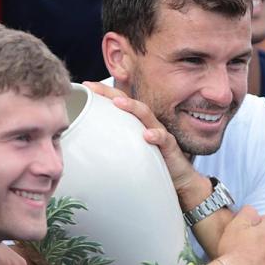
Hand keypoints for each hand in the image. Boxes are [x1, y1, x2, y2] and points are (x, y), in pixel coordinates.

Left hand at [83, 81, 207, 206]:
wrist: (178, 179)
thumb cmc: (151, 162)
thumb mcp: (129, 151)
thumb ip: (115, 144)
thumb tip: (88, 145)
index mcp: (136, 123)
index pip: (119, 103)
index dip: (104, 93)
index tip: (86, 86)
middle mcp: (147, 123)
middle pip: (129, 102)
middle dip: (112, 93)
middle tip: (95, 88)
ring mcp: (159, 132)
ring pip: (146, 115)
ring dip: (132, 107)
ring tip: (118, 103)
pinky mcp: (170, 146)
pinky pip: (163, 138)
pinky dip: (155, 135)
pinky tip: (147, 135)